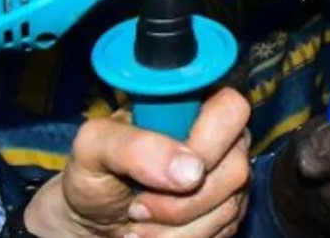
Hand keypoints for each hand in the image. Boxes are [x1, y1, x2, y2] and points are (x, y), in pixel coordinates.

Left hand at [25, 87, 251, 237]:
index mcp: (192, 104)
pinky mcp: (228, 211)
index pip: (231, 108)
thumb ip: (133, 146)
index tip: (164, 172)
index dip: (204, 144)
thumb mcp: (93, 149)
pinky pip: (223, 230)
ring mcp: (227, 176)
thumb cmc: (95, 174)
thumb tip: (189, 170)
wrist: (94, 219)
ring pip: (229, 207)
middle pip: (236, 168)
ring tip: (141, 217)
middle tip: (139, 203)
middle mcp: (221, 137)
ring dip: (175, 225)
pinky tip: (156, 231)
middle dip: (180, 200)